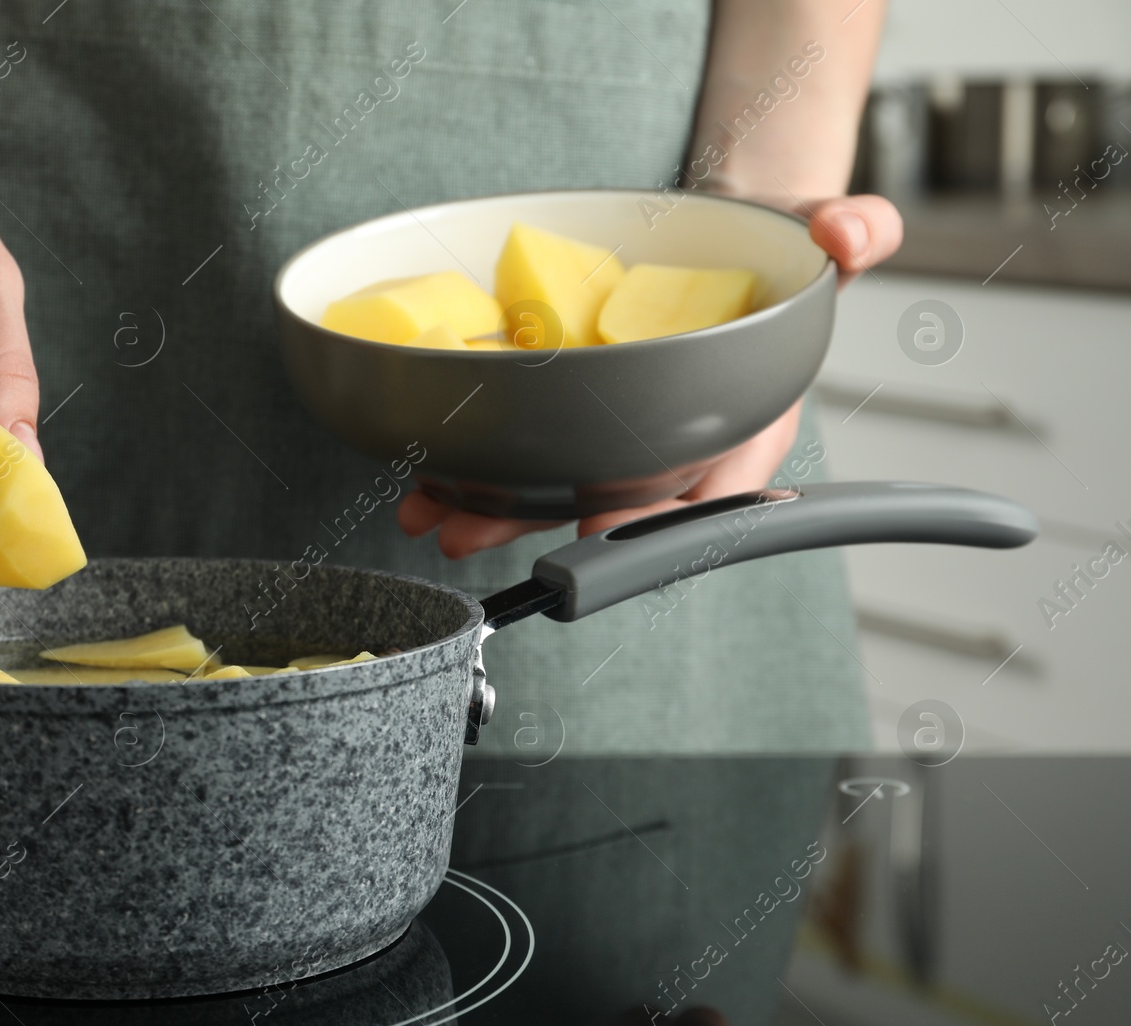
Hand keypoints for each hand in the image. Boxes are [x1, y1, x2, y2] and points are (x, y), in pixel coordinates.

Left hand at [398, 193, 902, 558]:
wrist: (735, 236)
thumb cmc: (779, 254)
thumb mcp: (825, 235)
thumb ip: (851, 234)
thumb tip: (850, 236)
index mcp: (747, 421)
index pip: (709, 481)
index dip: (656, 513)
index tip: (599, 525)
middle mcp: (679, 440)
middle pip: (608, 498)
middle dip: (536, 521)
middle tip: (473, 534)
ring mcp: (624, 432)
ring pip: (557, 485)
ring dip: (491, 506)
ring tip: (431, 517)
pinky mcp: (582, 414)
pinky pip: (532, 450)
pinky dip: (479, 467)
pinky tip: (431, 477)